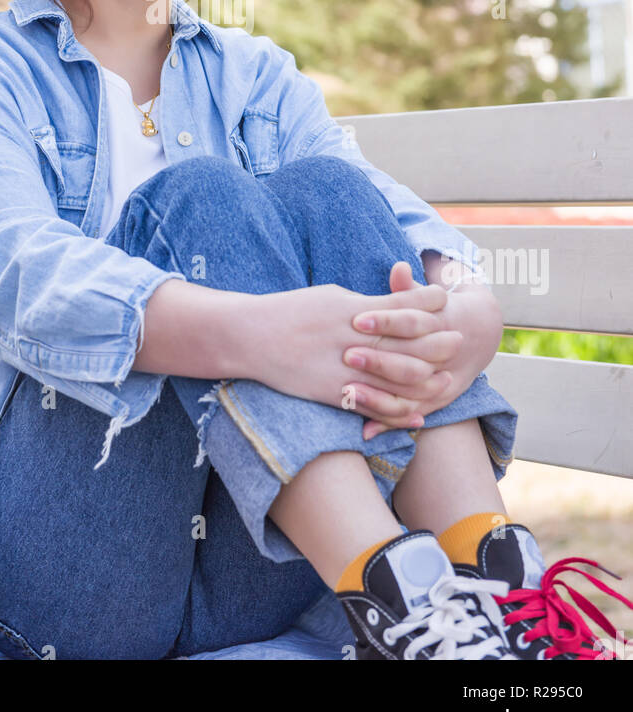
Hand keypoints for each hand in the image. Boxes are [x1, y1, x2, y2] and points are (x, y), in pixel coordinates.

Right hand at [241, 266, 460, 428]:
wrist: (251, 336)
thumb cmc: (292, 310)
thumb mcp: (331, 297)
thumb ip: (364, 303)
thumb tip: (394, 304)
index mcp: (353, 309)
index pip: (400, 306)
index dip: (427, 303)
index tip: (446, 299)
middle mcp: (352, 338)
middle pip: (406, 342)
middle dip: (437, 341)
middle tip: (460, 339)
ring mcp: (343, 367)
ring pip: (396, 377)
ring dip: (426, 379)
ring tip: (448, 380)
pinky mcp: (332, 392)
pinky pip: (373, 405)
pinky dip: (398, 412)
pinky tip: (417, 414)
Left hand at [353, 266, 503, 438]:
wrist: (475, 334)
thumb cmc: (436, 310)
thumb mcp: (427, 297)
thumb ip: (408, 288)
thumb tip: (398, 267)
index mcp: (441, 327)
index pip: (413, 323)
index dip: (386, 321)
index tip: (356, 319)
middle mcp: (442, 360)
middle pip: (411, 364)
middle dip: (378, 361)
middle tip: (346, 354)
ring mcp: (438, 385)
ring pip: (411, 397)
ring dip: (378, 398)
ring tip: (346, 392)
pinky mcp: (430, 404)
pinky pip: (408, 418)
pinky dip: (387, 425)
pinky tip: (363, 431)